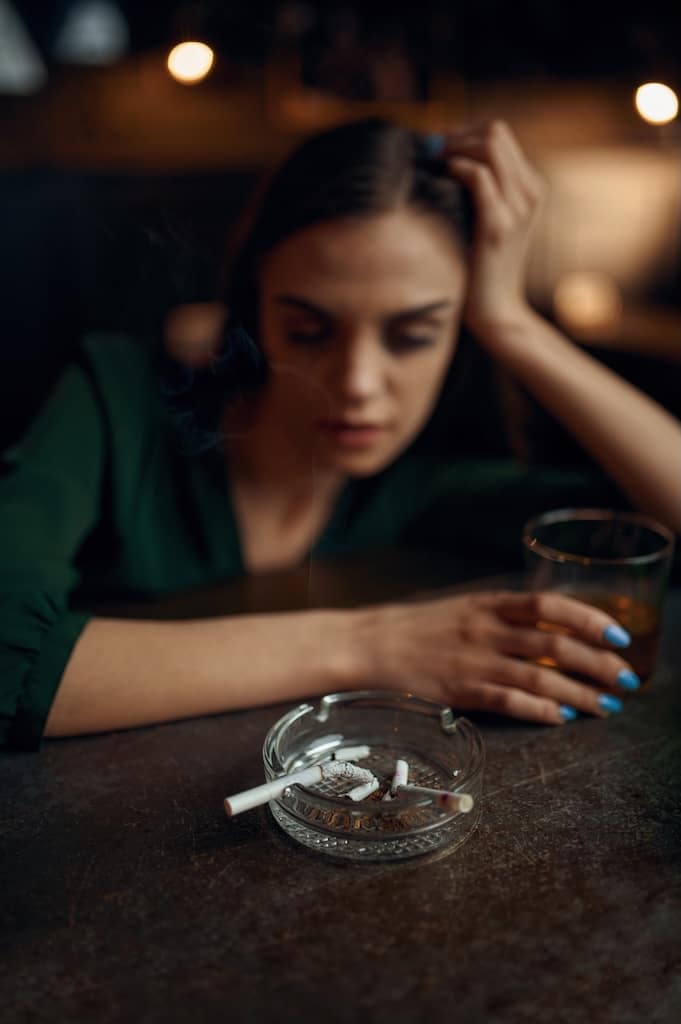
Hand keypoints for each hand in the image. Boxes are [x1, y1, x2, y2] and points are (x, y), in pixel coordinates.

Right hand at [365, 590, 636, 723]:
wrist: (371, 644)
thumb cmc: (419, 627)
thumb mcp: (465, 609)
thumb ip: (505, 616)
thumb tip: (554, 629)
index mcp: (489, 604)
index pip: (550, 604)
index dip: (589, 619)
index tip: (619, 635)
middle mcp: (486, 629)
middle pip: (555, 643)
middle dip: (598, 663)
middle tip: (626, 679)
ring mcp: (474, 660)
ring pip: (540, 676)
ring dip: (580, 692)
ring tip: (607, 706)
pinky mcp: (461, 690)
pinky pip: (509, 701)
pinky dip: (540, 709)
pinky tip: (562, 717)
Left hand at [441, 120, 545, 339]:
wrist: (495, 310)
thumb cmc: (481, 267)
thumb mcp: (487, 221)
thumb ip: (479, 190)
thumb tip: (443, 157)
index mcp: (531, 187)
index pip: (498, 134)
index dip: (464, 134)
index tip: (438, 149)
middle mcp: (530, 191)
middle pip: (496, 131)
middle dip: (457, 136)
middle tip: (431, 155)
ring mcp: (518, 207)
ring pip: (489, 145)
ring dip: (454, 149)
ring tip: (434, 166)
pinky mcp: (499, 225)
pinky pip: (480, 176)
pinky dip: (457, 169)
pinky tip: (442, 178)